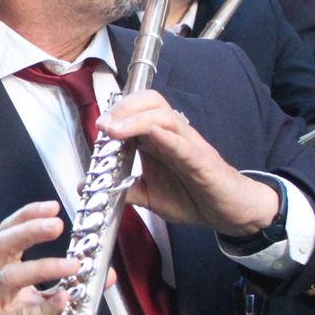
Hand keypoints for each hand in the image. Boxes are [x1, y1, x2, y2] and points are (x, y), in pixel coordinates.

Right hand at [0, 202, 76, 314]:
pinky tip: (62, 301)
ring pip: (7, 276)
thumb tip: (104, 272)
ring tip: (73, 265)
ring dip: (43, 267)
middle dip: (29, 231)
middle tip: (57, 223)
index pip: (5, 235)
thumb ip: (70, 291)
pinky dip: (43, 308)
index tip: (53, 205)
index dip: (26, 217)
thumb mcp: (49, 314)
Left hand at [97, 91, 278, 236]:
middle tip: (104, 126)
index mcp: (157, 139)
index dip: (116, 112)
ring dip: (137, 120)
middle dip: (123, 108)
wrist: (228, 211)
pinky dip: (168, 138)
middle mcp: (172, 135)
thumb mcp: (148, 195)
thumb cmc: (191, 196)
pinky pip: (185, 145)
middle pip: (150, 102)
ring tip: (116, 131)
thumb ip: (120, 189)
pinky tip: (153, 135)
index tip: (98, 127)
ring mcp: (189, 145)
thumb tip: (86, 186)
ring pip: (165, 117)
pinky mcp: (203, 162)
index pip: (136, 109)